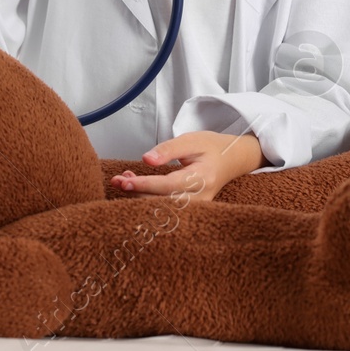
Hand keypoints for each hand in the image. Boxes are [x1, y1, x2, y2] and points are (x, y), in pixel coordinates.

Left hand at [110, 131, 264, 201]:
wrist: (232, 159)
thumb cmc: (212, 147)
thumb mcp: (191, 140)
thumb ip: (168, 149)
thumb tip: (146, 159)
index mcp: (203, 178)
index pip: (168, 185)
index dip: (144, 185)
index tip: (124, 181)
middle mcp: (201, 197)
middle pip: (163, 202)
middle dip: (137, 192)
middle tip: (117, 180)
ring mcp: (198, 208)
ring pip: (163, 209)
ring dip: (140, 196)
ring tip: (123, 179)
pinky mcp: (191, 210)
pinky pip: (167, 209)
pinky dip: (149, 199)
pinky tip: (136, 187)